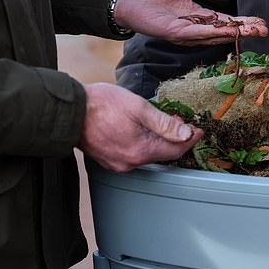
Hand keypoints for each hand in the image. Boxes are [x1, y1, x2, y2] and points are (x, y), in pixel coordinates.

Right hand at [77, 83, 202, 171]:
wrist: (68, 110)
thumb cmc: (101, 104)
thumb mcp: (139, 107)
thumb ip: (164, 123)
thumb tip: (186, 133)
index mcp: (140, 151)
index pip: (175, 150)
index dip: (190, 139)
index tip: (199, 129)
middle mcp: (129, 163)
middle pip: (163, 153)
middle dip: (176, 138)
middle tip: (183, 122)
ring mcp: (117, 163)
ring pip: (148, 154)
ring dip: (160, 140)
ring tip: (165, 123)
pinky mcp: (108, 159)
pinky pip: (134, 154)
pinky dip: (144, 143)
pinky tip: (144, 130)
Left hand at [113, 0, 267, 45]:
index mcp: (200, 17)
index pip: (227, 22)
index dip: (244, 23)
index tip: (262, 22)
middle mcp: (196, 28)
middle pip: (226, 32)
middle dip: (246, 31)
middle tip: (264, 29)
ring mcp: (186, 33)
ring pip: (215, 36)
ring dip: (235, 34)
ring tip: (253, 30)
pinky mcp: (175, 33)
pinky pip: (198, 34)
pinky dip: (214, 33)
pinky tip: (229, 31)